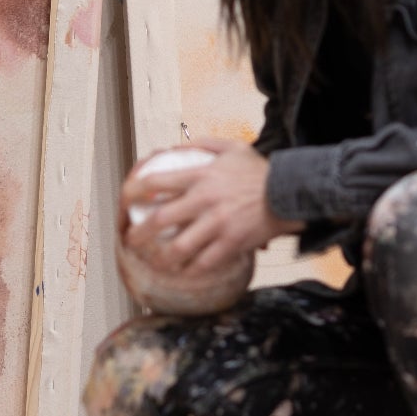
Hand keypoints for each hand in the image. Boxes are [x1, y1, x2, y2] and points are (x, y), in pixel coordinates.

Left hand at [120, 140, 298, 276]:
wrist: (292, 192)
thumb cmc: (261, 171)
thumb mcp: (234, 147)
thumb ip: (204, 144)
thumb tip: (177, 147)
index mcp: (202, 175)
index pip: (157, 182)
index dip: (134, 191)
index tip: (125, 199)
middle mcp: (205, 200)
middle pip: (160, 220)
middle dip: (139, 233)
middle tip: (130, 239)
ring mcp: (218, 224)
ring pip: (179, 247)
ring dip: (161, 257)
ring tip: (153, 261)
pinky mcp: (232, 243)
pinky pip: (204, 262)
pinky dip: (190, 269)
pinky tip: (183, 271)